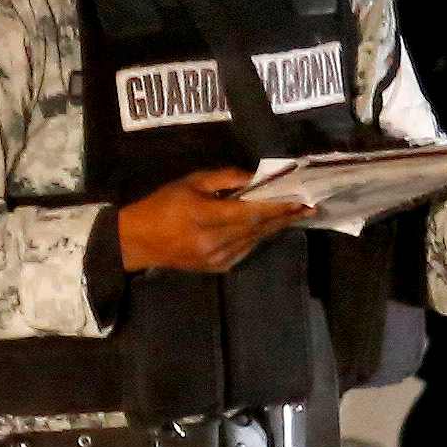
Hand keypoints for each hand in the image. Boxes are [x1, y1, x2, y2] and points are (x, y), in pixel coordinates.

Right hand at [116, 167, 302, 275]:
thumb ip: (224, 178)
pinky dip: (258, 237)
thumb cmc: (162, 205)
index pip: (250, 211)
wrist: (138, 241)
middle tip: (309, 206)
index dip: (277, 206)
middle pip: (258, 227)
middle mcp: (213, 240)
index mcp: (204, 216)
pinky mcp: (217, 267)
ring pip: (254, 240)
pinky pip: (245, 250)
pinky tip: (268, 227)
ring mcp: (216, 258)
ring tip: (295, 214)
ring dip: (275, 227)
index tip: (300, 199)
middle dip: (284, 216)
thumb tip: (255, 178)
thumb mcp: (190, 181)